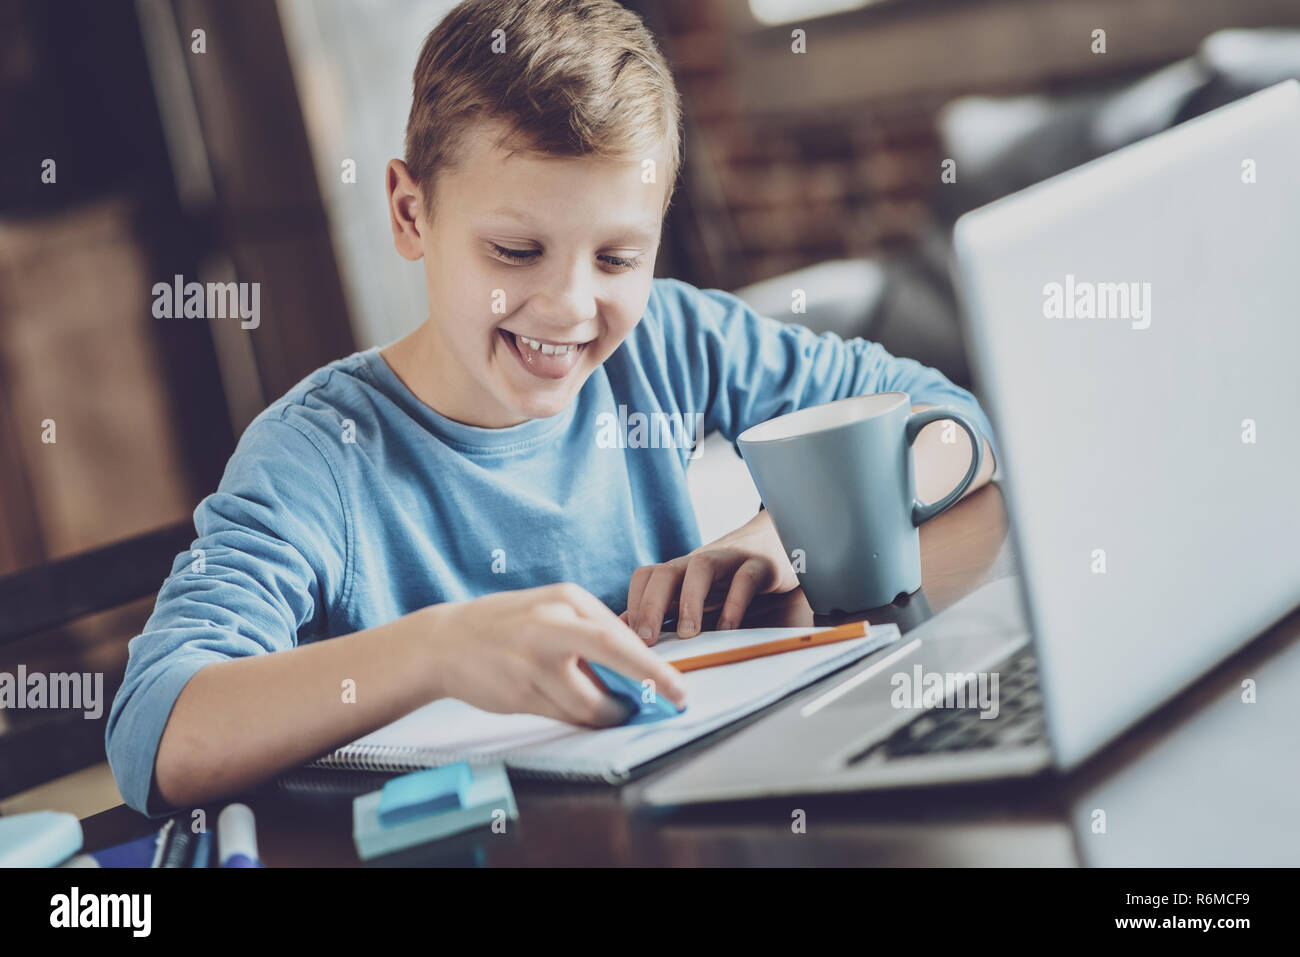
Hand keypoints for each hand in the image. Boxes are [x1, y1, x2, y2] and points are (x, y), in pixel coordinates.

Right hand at [424, 583, 686, 725]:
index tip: (676, 686)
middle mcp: (550, 624)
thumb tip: (640, 668)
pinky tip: (576, 710)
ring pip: (589, 701)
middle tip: (675, 699)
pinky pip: (564, 715)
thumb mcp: (551, 610)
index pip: (620, 634)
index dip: (653, 664)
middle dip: (649, 679)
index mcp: (564, 599)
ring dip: (608, 715)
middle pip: (611, 650)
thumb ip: (592, 632)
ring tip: (611, 711)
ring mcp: (532, 660)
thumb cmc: (508, 626)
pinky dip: (579, 719)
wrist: (445, 642)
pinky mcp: (519, 692)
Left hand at [623, 510, 800, 642]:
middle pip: (665, 572)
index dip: (634, 604)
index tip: (629, 640)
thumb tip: (623, 628)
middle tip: (647, 640)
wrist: (778, 543)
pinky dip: (734, 603)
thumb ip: (665, 611)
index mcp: (681, 572)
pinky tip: (728, 629)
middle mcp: (699, 563)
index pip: (646, 577)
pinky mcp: (760, 564)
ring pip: (701, 568)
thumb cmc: (731, 578)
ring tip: (688, 634)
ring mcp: (729, 560)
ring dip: (690, 601)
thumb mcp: (697, 594)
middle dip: (651, 605)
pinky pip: (744, 578)